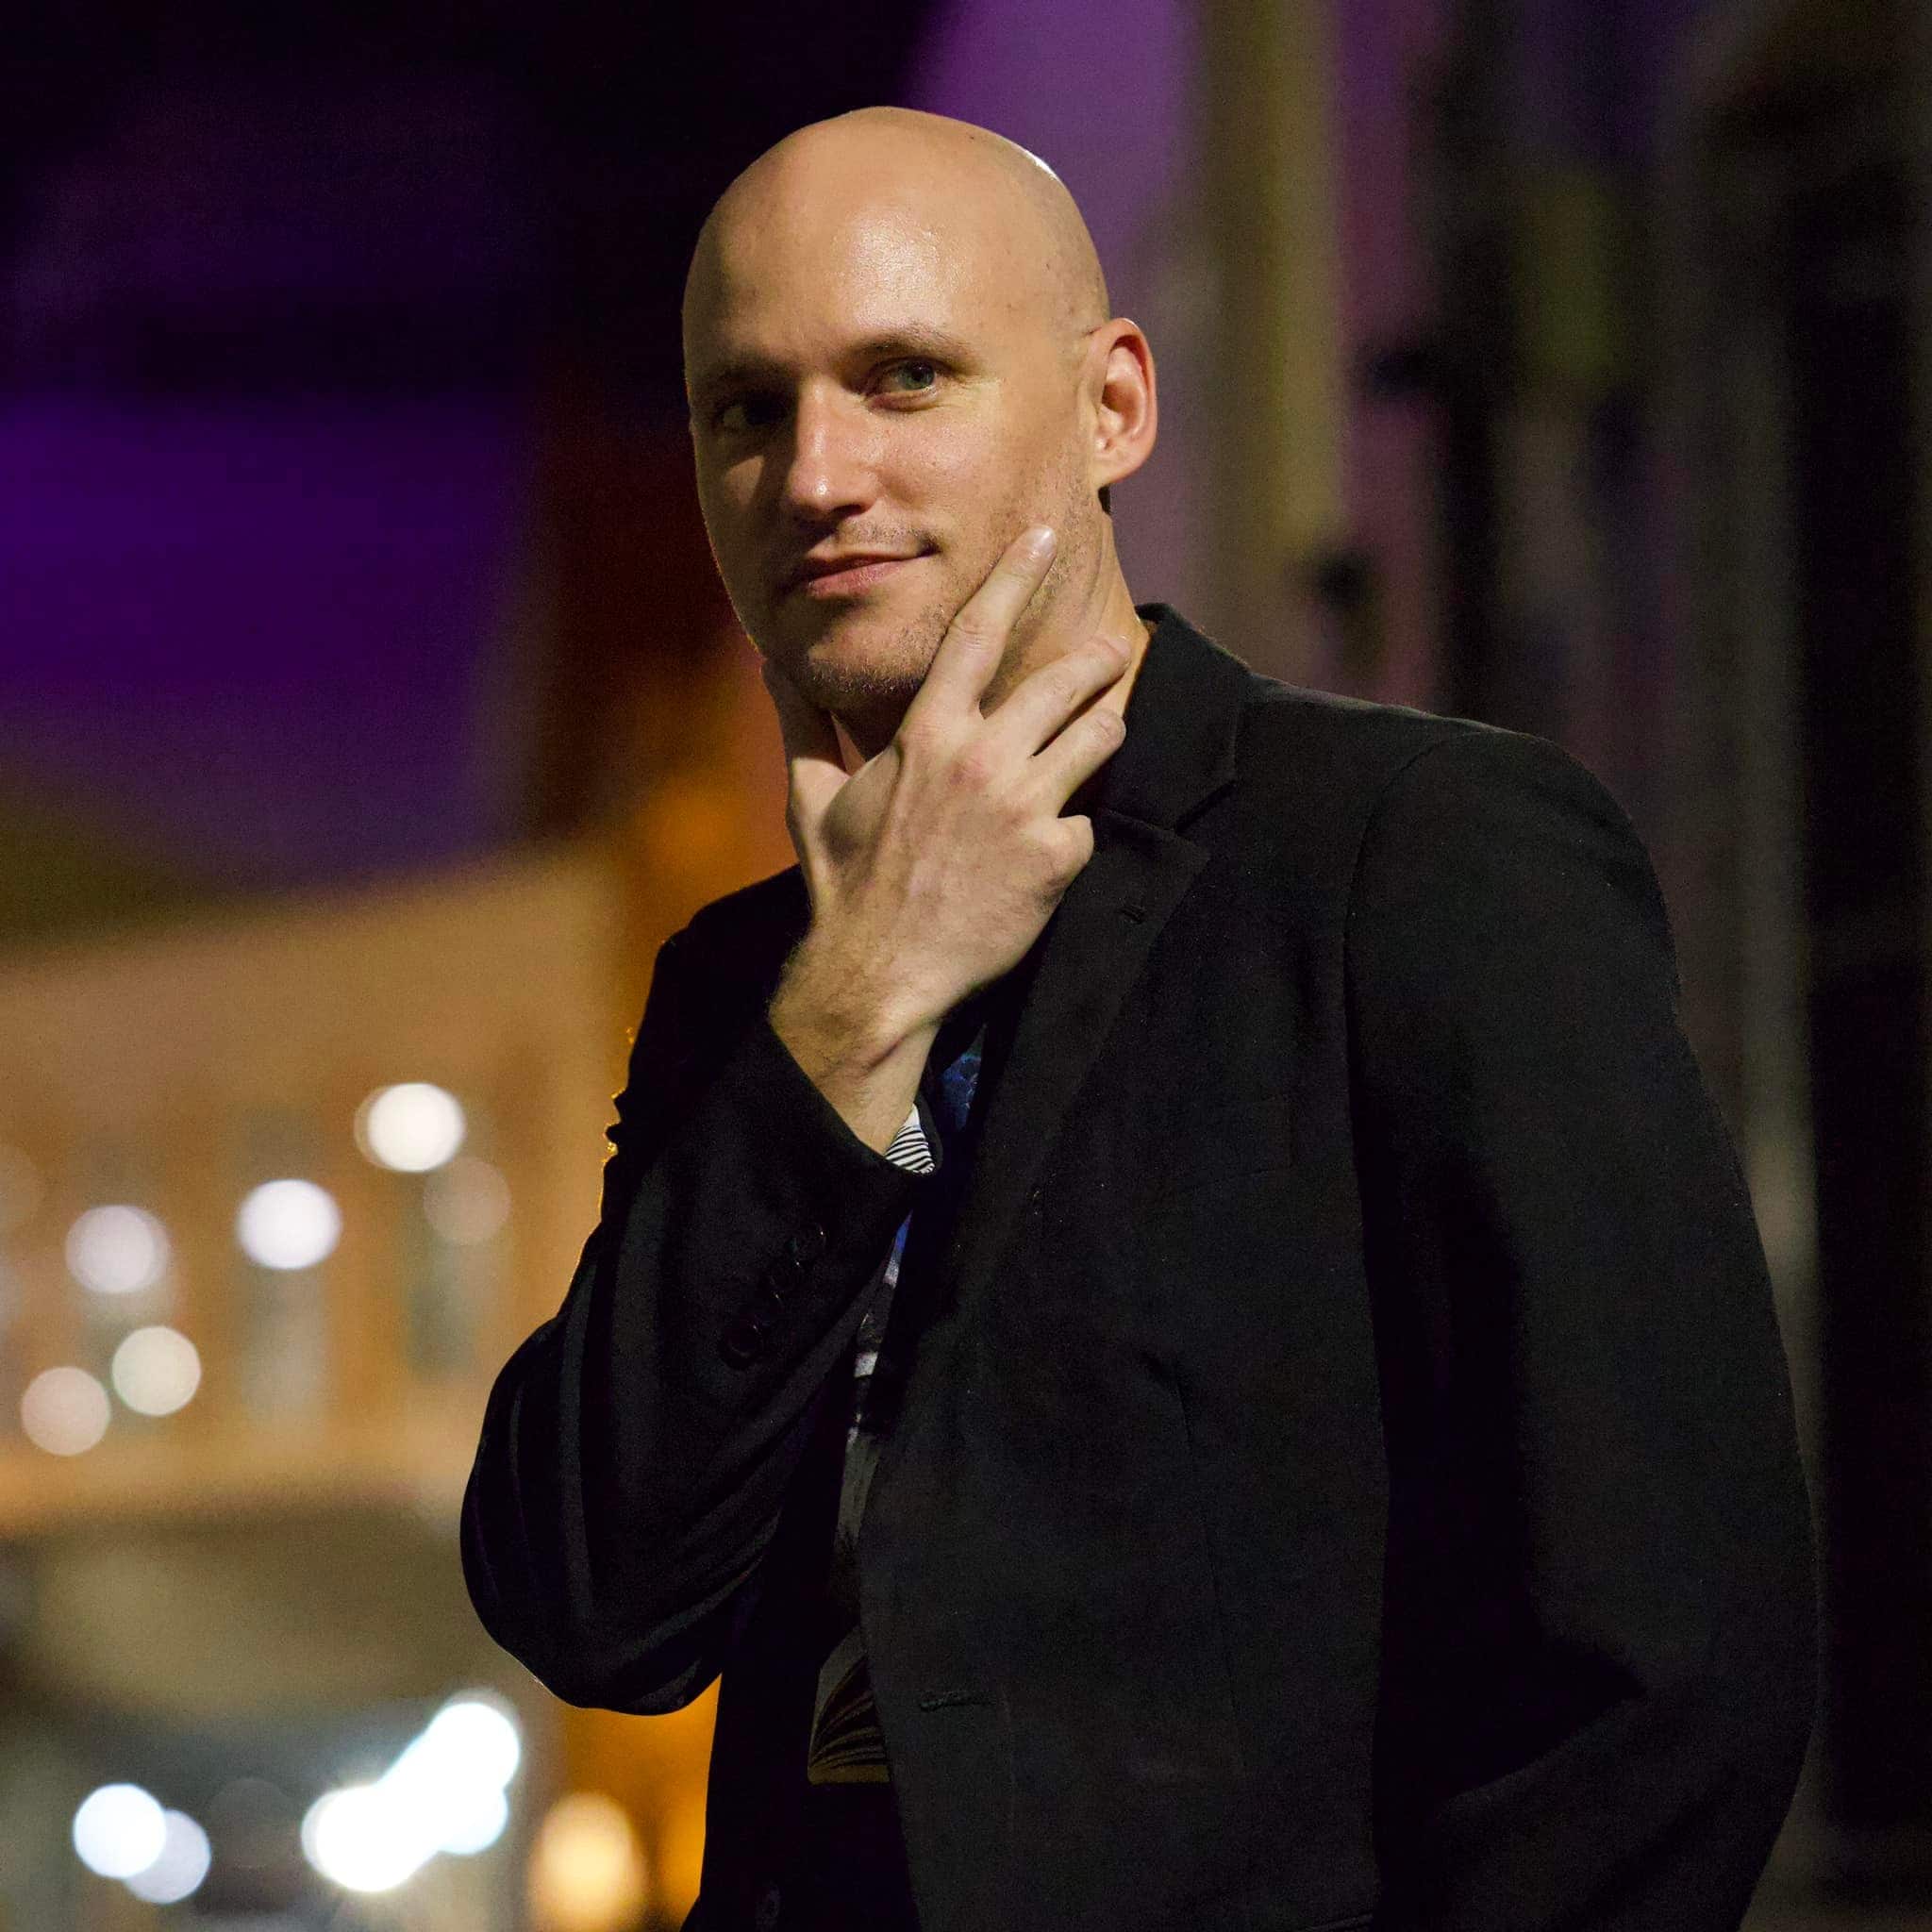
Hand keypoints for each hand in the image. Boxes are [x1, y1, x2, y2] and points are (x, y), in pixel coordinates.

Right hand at [761, 525, 1131, 1138]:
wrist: (878, 973)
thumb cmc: (843, 886)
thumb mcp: (812, 798)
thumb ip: (801, 722)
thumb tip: (771, 663)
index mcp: (925, 734)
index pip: (979, 631)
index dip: (1015, 575)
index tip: (1045, 537)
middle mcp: (982, 759)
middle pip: (1067, 680)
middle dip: (1096, 661)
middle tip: (1109, 655)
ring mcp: (1025, 807)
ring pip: (1100, 736)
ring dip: (1103, 730)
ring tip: (1099, 735)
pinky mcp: (1057, 857)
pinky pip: (1088, 822)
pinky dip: (1073, 832)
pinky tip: (1049, 853)